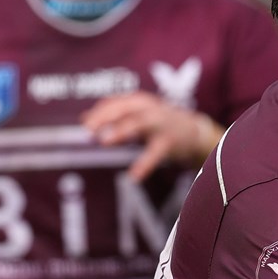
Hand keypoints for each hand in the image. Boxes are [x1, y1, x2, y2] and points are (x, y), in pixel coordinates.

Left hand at [80, 92, 217, 179]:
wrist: (194, 132)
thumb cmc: (159, 122)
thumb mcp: (137, 114)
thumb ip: (113, 115)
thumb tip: (83, 119)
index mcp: (139, 101)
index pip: (114, 103)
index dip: (98, 112)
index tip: (83, 125)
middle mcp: (149, 108)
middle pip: (124, 108)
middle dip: (104, 117)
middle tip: (88, 131)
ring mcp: (160, 123)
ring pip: (139, 123)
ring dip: (121, 130)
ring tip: (105, 141)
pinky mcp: (170, 141)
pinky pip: (155, 152)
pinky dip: (145, 164)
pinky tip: (134, 177)